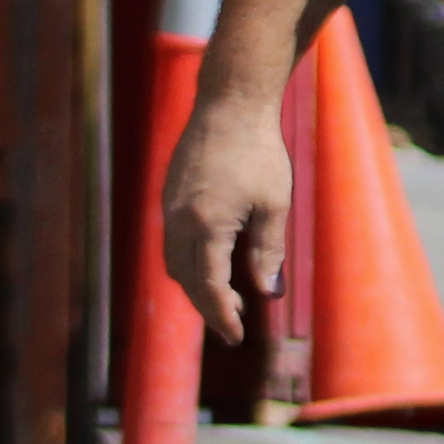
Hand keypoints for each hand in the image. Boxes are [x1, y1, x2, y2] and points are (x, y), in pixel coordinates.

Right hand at [160, 93, 296, 348]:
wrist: (229, 105)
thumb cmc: (259, 153)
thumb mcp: (275, 205)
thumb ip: (269, 251)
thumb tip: (268, 293)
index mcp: (206, 226)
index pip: (209, 287)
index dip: (221, 316)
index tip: (234, 337)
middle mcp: (178, 221)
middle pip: (186, 280)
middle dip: (208, 306)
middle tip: (233, 323)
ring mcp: (168, 208)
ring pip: (174, 262)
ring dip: (197, 285)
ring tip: (229, 297)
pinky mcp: (169, 196)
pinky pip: (173, 241)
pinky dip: (190, 261)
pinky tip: (215, 261)